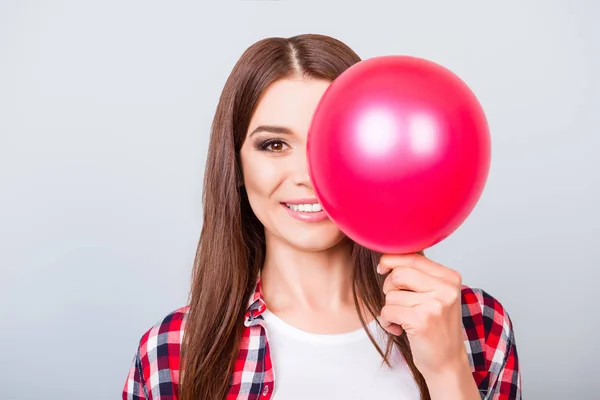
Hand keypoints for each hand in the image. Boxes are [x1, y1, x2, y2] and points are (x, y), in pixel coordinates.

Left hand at [378, 253, 467, 378]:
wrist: (447, 362)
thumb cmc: (436, 327)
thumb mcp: (436, 295)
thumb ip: (419, 274)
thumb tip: (388, 256)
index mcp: (450, 278)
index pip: (413, 258)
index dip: (391, 260)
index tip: (382, 268)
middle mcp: (446, 289)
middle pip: (399, 274)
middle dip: (389, 287)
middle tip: (396, 302)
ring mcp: (435, 305)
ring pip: (391, 295)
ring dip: (389, 309)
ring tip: (403, 319)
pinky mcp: (421, 321)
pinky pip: (388, 311)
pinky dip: (387, 321)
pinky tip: (398, 328)